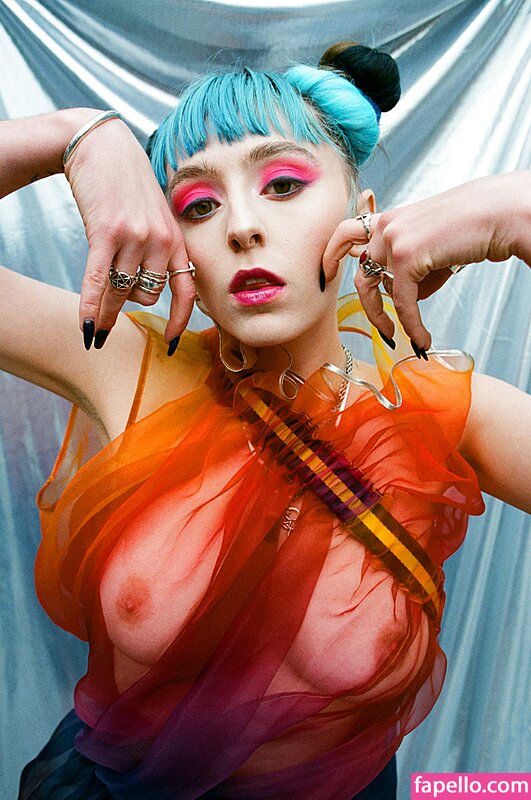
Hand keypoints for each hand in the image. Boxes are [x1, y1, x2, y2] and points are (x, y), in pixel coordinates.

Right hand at [64, 117, 194, 348]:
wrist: (102, 144)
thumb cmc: (127, 183)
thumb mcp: (156, 215)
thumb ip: (160, 248)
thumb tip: (149, 289)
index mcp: (176, 238)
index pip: (187, 291)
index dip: (181, 321)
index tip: (172, 343)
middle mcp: (160, 240)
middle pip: (145, 296)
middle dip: (127, 305)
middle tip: (111, 305)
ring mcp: (135, 236)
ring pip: (120, 292)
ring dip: (104, 311)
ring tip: (94, 326)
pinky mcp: (106, 232)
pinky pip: (97, 281)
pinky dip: (89, 306)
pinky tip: (84, 326)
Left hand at [322, 172, 530, 349]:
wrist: (497, 214)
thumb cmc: (470, 230)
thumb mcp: (429, 245)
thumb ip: (407, 267)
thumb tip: (400, 296)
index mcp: (388, 219)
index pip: (347, 233)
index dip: (332, 253)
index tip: (327, 271)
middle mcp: (385, 226)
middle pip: (362, 275)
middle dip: (371, 307)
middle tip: (384, 330)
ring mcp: (393, 239)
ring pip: (380, 291)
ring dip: (396, 319)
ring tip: (416, 336)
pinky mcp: (406, 256)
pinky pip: (403, 303)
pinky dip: (412, 325)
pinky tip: (423, 338)